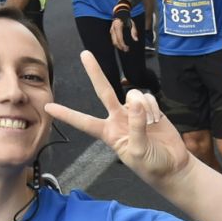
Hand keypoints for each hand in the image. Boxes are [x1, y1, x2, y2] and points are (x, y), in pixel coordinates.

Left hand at [48, 51, 191, 188]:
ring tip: (151, 125)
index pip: (84, 122)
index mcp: (108, 132)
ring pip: (133, 94)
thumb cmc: (151, 165)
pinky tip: (157, 121)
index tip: (48, 107)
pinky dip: (153, 108)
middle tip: (84, 54)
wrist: (173, 166)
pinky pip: (148, 98)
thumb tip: (135, 100)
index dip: (67, 114)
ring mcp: (134, 111)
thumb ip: (136, 126)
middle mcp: (118, 118)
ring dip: (143, 107)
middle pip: (104, 91)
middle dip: (95, 72)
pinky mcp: (150, 108)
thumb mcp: (138, 151)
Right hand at [110, 14, 137, 50]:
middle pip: (115, 41)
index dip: (122, 45)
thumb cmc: (126, 19)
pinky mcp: (111, 32)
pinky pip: (113, 39)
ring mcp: (111, 30)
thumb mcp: (132, 24)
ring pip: (113, 41)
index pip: (119, 38)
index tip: (127, 48)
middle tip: (126, 50)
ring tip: (125, 49)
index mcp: (118, 27)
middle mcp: (113, 29)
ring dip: (118, 46)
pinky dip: (117, 43)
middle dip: (120, 47)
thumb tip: (136, 40)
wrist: (120, 13)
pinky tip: (122, 45)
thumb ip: (134, 31)